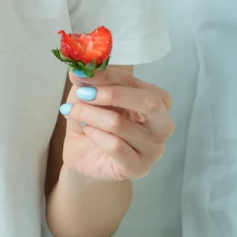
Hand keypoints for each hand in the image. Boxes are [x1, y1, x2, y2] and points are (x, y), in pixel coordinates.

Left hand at [59, 66, 173, 180]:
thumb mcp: (87, 94)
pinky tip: (87, 131)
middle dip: (111, 94)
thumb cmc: (93, 119)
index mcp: (156, 100)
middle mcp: (162, 124)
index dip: (108, 76)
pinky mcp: (139, 167)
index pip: (137, 83)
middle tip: (82, 93)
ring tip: (74, 112)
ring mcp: (153, 149)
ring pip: (121, 124)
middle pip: (149, 103)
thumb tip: (78, 69)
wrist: (83, 154)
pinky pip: (115, 146)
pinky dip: (95, 134)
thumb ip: (87, 81)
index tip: (82, 73)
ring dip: (90, 114)